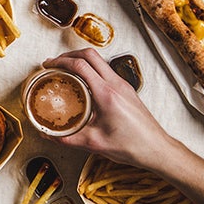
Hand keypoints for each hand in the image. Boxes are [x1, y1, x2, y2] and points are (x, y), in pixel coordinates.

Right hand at [39, 49, 177, 169]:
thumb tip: (48, 135)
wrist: (155, 148)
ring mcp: (123, 85)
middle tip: (54, 63)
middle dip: (69, 55)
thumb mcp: (94, 143)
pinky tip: (83, 83)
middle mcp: (116, 85)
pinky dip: (91, 70)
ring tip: (66, 70)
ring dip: (81, 60)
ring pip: (99, 61)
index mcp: (107, 94)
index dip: (61, 61)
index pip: (81, 66)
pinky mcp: (126, 90)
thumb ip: (68, 138)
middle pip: (90, 55)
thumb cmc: (131, 145)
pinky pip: (106, 71)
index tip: (49, 65)